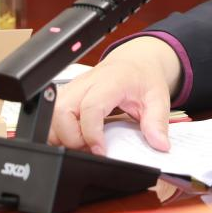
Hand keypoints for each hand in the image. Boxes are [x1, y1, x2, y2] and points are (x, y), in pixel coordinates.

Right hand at [48, 36, 182, 154]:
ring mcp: (73, 88)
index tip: (100, 150)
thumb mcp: (157, 98)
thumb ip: (157, 122)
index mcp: (110, 81)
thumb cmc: (142, 78)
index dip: (91, 133)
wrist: (134, 62)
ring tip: (84, 145)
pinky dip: (58, 132)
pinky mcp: (66, 95)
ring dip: (62, 136)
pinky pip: (52, 116)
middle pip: (62, 112)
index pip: (90, 107)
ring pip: (52, 115)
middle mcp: (86, 83)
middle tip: (91, 148)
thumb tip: (160, 145)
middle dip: (72, 138)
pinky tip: (75, 138)